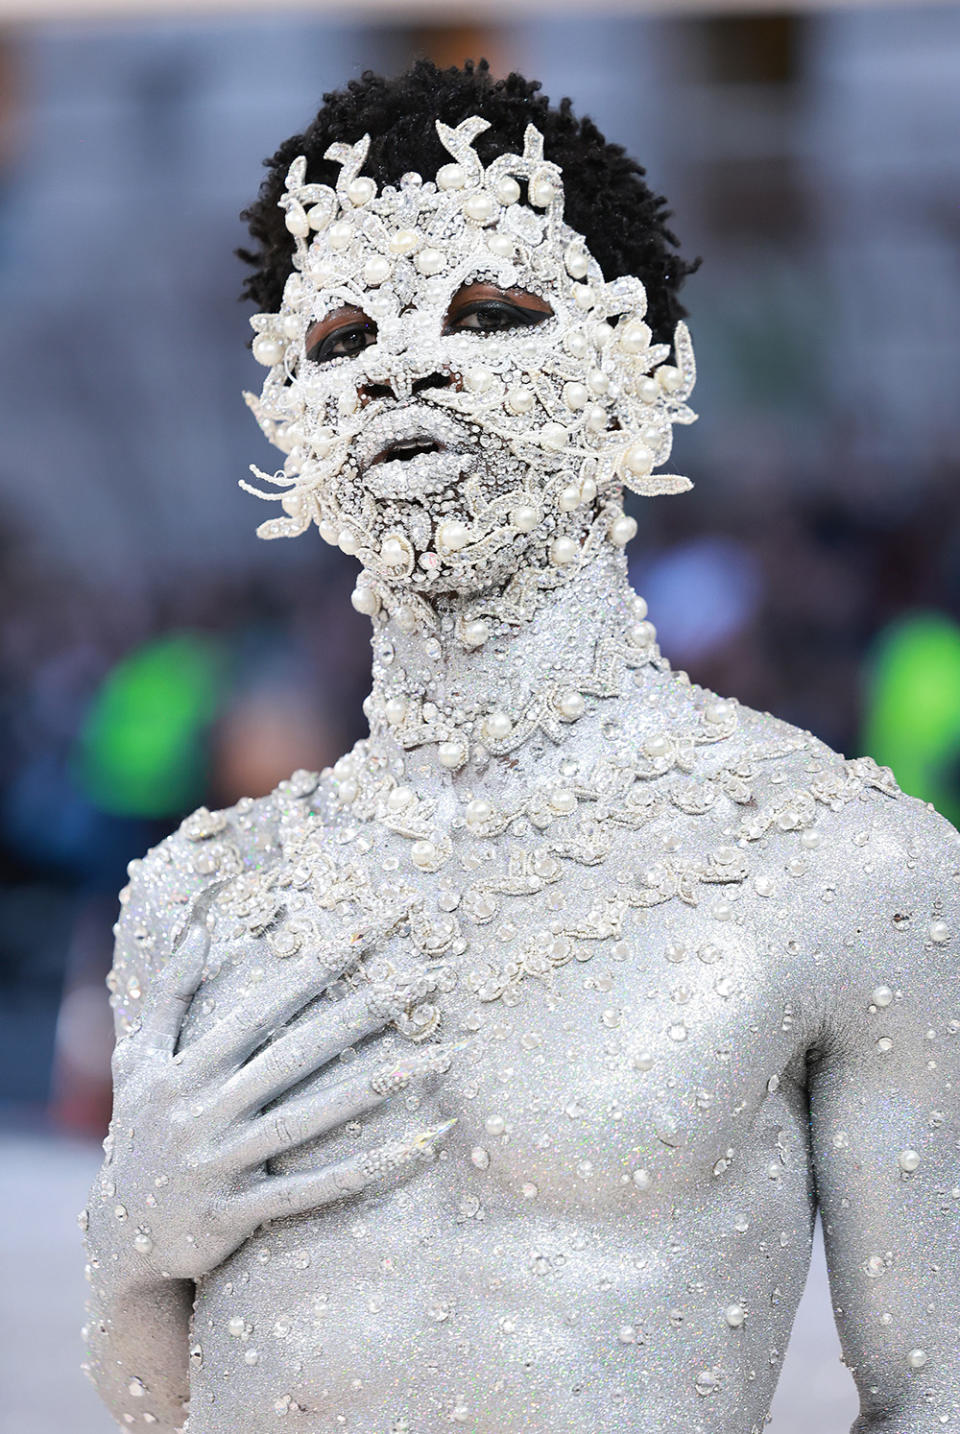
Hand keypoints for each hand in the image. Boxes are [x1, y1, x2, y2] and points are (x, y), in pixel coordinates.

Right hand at [98, 889, 463, 1282]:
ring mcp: (223, 1163)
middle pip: (300, 1052)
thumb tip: (200, 924)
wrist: (119, 1237)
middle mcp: (207, 1110)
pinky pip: (312, 1190)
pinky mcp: (237, 1214)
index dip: (321, 966)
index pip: (267, 1005)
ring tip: (440, 1057)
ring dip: (378, 1087)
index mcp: (190, 1067)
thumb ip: (170, 992)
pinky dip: (366, 1170)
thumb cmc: (141, 1132)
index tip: (373, 930)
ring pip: (312, 1118)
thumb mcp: (140, 1058)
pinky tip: (417, 1148)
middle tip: (431, 978)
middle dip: (367, 1010)